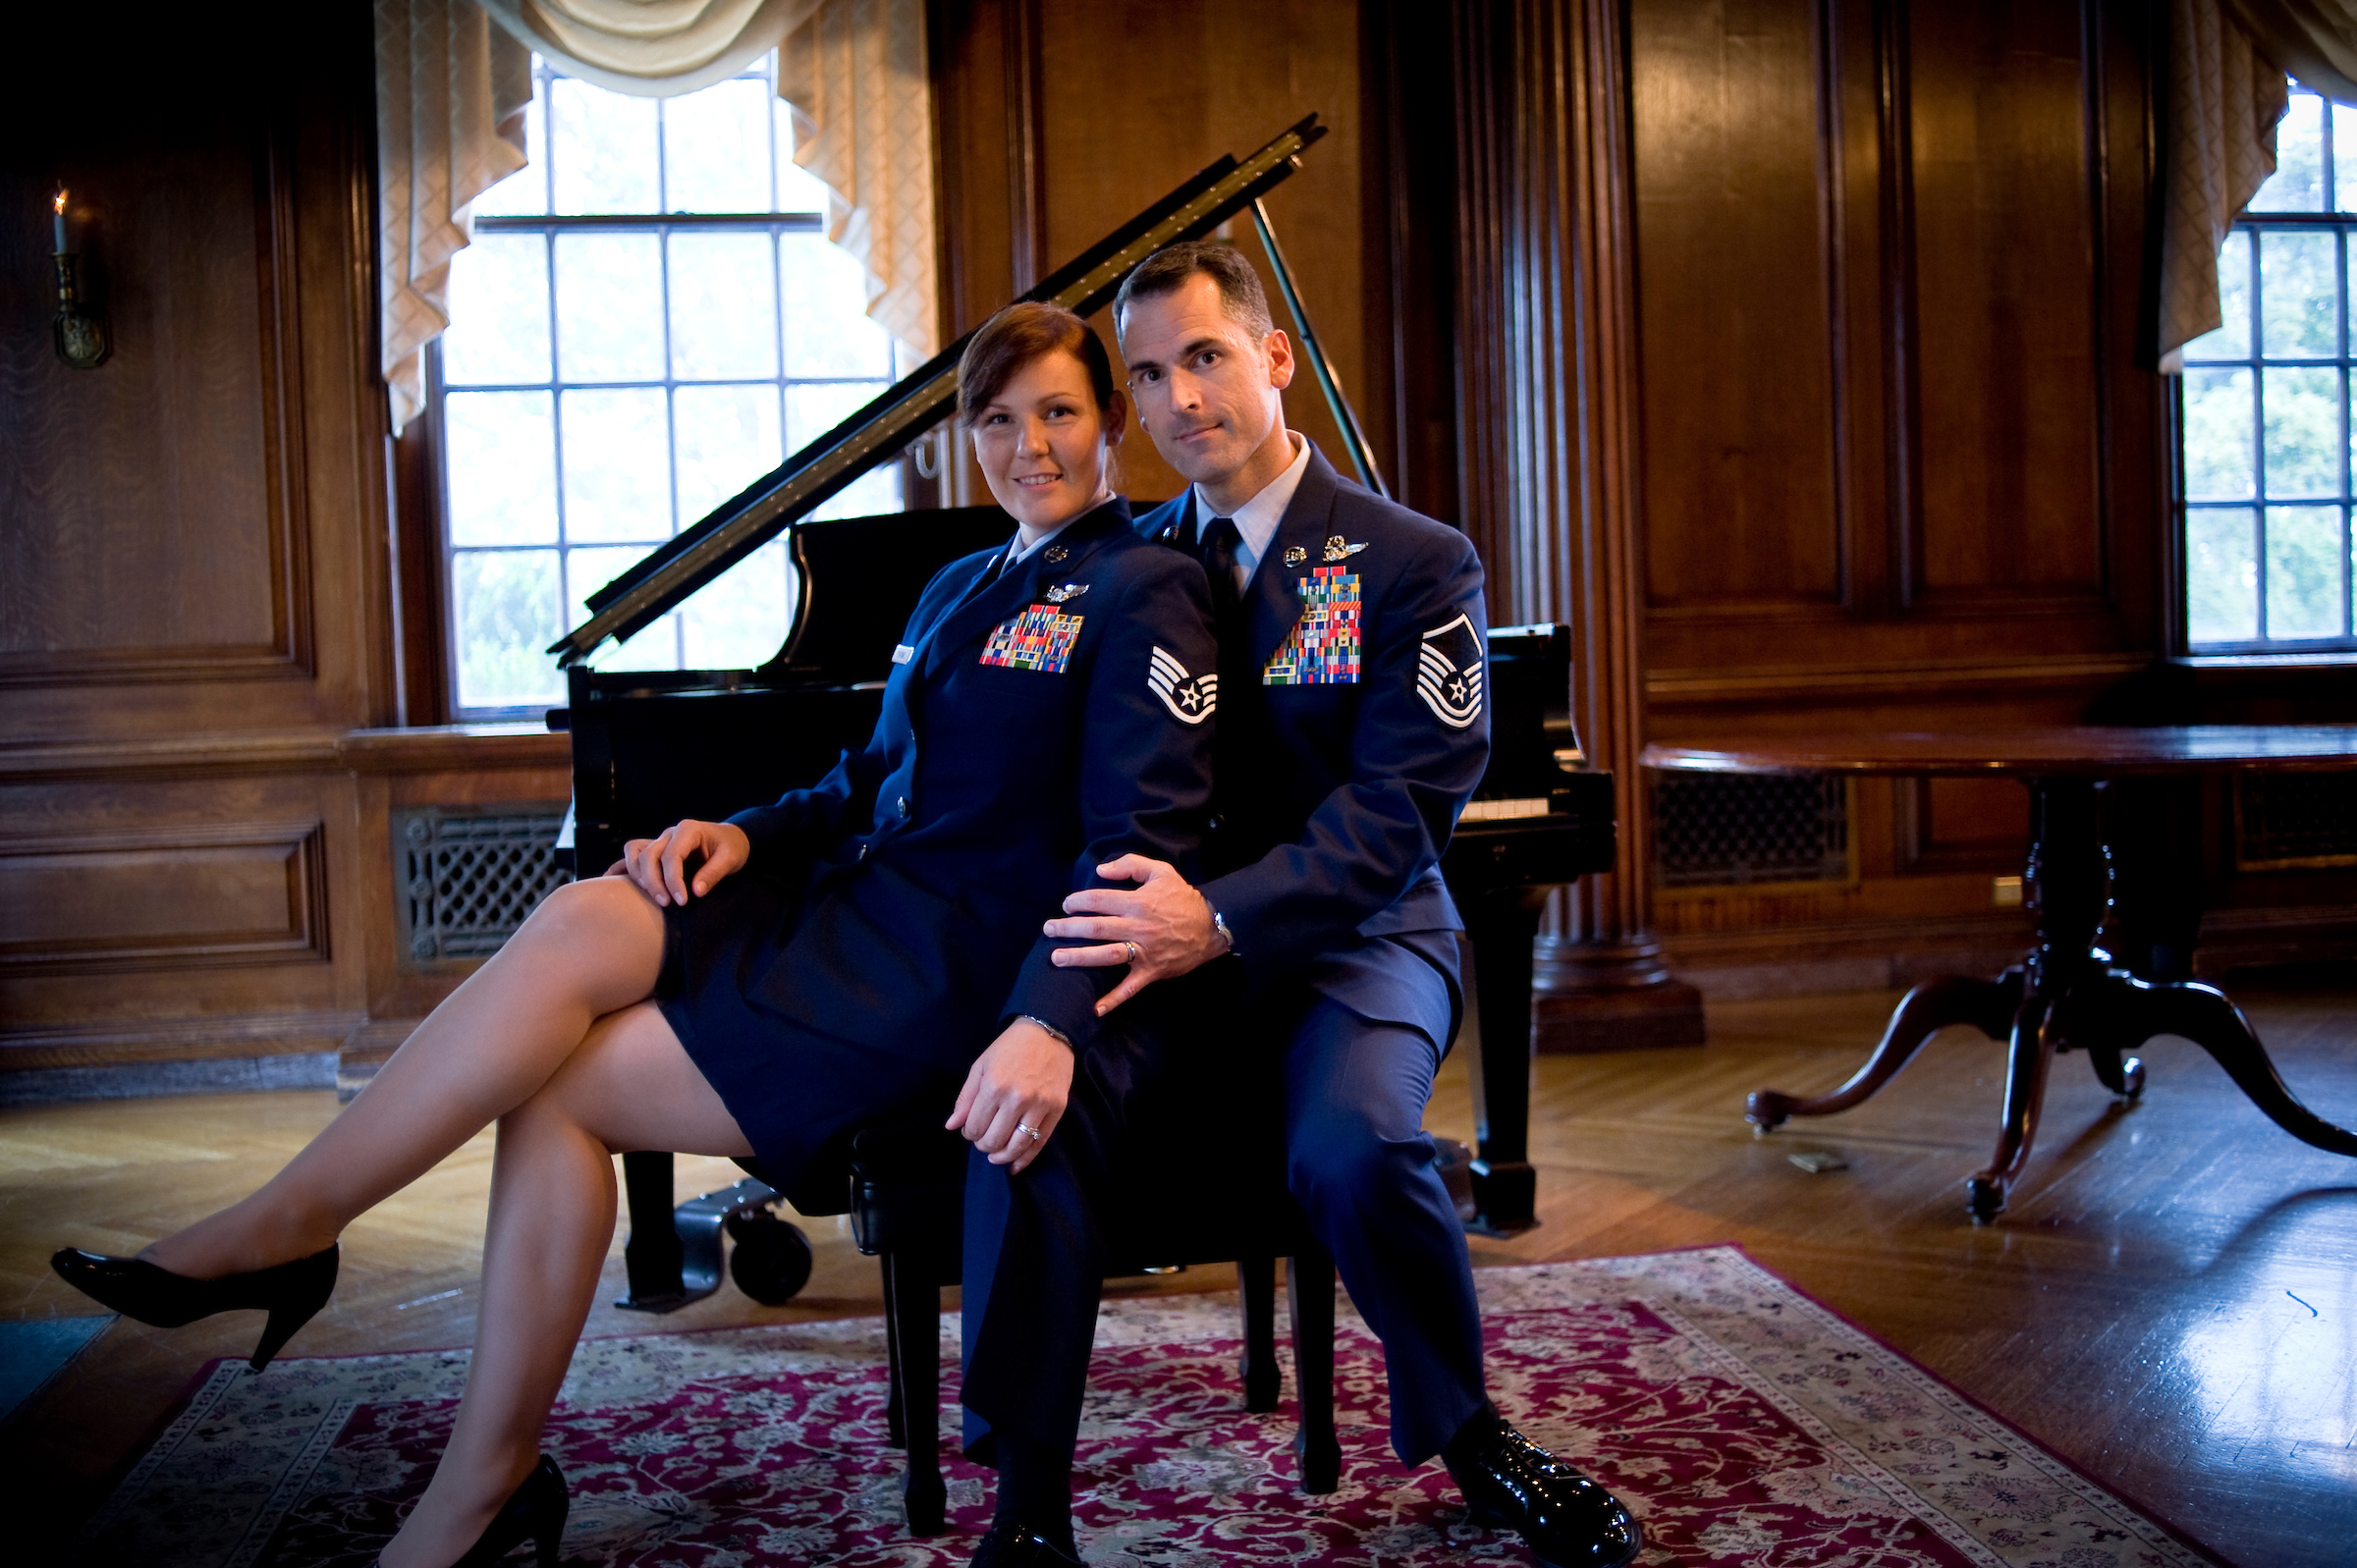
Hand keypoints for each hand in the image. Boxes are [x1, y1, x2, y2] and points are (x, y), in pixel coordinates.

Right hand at [612, 819, 750, 905]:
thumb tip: (695, 891)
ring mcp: (659, 840)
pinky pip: (632, 855)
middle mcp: (669, 833)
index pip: (671, 855)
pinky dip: (621, 867)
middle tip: (666, 904)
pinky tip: (611, 882)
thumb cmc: (732, 847)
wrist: (731, 839)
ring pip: (634, 852)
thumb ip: (714, 873)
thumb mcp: (731, 859)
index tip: (681, 901)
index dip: (673, 880)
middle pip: (648, 855)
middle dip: (654, 882)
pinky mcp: (655, 850)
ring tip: (653, 897)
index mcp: (688, 830)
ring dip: (638, 876)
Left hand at [946, 1019, 1072, 1172]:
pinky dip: (1026, 1159)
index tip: (971, 1129)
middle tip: (983, 1140)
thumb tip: (952, 1126)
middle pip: (994, 1140)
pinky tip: (1015, 1166)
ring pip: (1017, 1146)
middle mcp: (1016, 1099)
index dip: (969, 1133)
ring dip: (1002, 1156)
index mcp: (993, 1087)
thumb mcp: (980, 1067)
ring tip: (996, 1155)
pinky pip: (1040, 1142)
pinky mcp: (1056, 1110)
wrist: (1047, 1032)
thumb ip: (965, 1098)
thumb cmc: (1009, 1048)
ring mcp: (1039, 1105)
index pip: (975, 1127)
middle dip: (984, 1145)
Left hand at [1043, 854, 1228, 1015]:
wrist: (1212, 926)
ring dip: (1079, 957)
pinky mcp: (1150, 972)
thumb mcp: (1161, 871)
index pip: (1099, 901)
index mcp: (1138, 902)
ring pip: (1106, 955)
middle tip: (1048, 929)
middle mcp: (1137, 927)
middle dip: (1068, 928)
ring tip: (1057, 958)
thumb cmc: (1183, 898)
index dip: (1078, 902)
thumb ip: (1130, 864)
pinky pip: (1130, 988)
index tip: (1066, 905)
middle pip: (1096, 928)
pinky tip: (1095, 1009)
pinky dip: (1113, 1000)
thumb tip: (1101, 871)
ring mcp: (1143, 952)